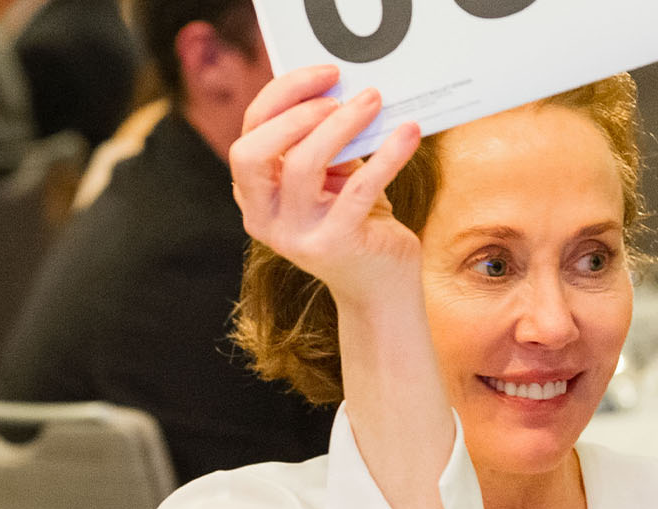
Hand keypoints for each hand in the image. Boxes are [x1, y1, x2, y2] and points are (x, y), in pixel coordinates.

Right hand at [228, 65, 423, 307]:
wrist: (381, 285)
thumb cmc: (357, 220)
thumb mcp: (329, 178)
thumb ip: (320, 141)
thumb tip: (340, 87)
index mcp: (254, 197)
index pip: (248, 136)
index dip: (280, 98)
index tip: (323, 74)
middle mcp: (264, 220)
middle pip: (252, 152)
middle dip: (293, 113)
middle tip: (338, 96)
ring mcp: (296, 236)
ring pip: (302, 165)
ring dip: (340, 125)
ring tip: (373, 102)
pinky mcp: (335, 245)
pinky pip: (358, 190)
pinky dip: (387, 156)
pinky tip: (409, 133)